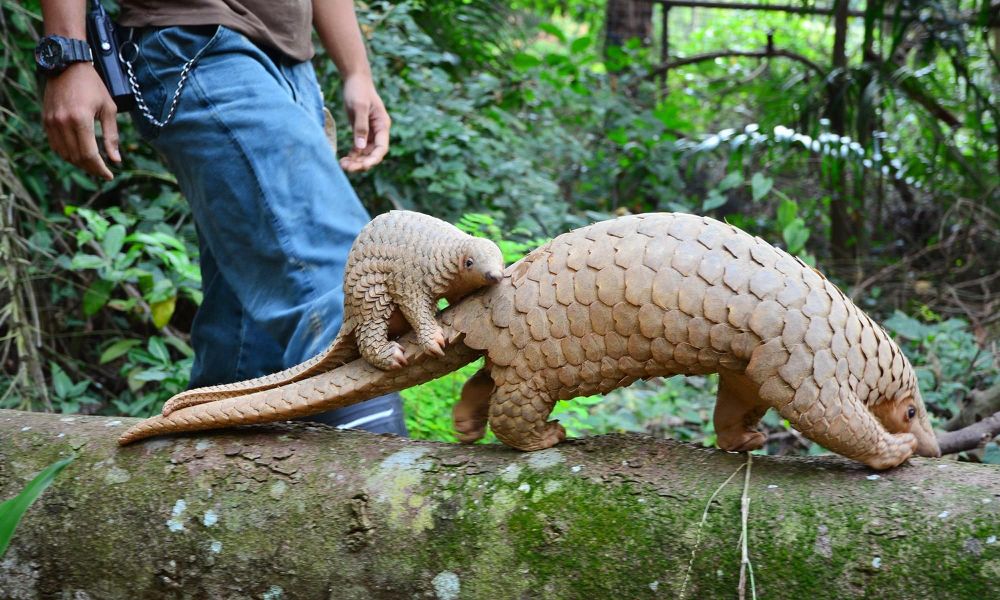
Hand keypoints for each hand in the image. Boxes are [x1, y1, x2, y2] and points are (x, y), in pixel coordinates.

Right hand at [42, 63, 120, 180]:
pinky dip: (67, 154)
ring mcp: (51, 122)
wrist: (67, 66)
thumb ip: (112, 136)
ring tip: (93, 164)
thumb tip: (116, 160)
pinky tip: (79, 154)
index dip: (100, 169)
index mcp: (80, 120)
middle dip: (91, 169)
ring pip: (64, 154)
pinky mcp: (46, 120)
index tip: (109, 175)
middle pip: (76, 158)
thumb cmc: (93, 85)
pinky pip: (55, 145)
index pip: (89, 155)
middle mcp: (63, 123)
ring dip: (79, 163)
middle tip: (103, 172)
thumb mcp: (109, 109)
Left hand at [339, 74, 389, 171]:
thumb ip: (360, 127)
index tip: (363, 166)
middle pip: (373, 154)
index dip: (374, 159)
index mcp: (382, 126)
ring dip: (356, 161)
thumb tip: (360, 148)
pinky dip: (352, 155)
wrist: (354, 79)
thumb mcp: (359, 107)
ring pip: (365, 153)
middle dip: (362, 163)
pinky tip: (343, 160)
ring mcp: (369, 133)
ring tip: (342, 165)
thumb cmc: (358, 90)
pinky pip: (358, 148)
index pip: (381, 148)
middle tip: (347, 168)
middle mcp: (378, 132)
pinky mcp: (360, 131)